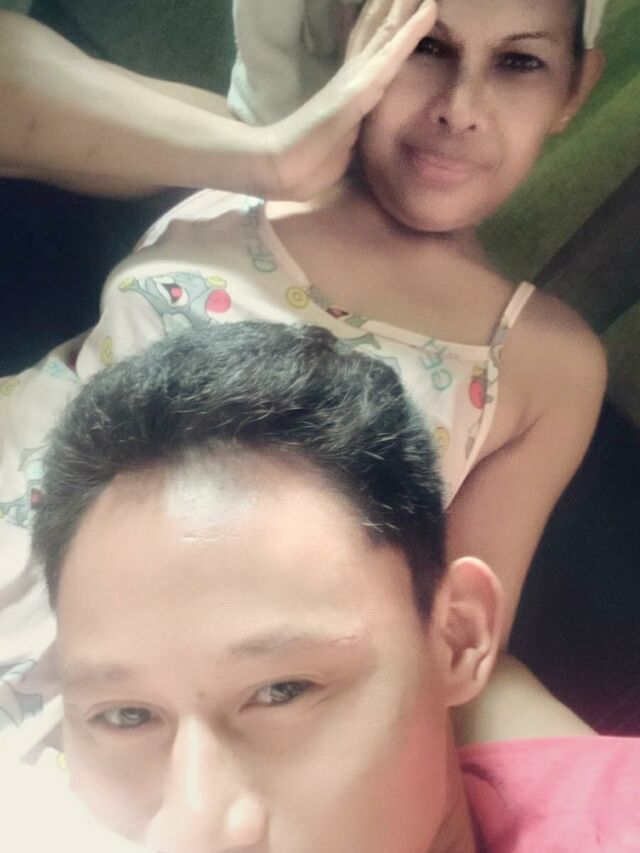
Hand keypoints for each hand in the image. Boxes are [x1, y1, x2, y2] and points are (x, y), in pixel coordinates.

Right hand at [260, 0, 437, 199]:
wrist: (280, 168)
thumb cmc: (307, 163)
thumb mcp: (341, 150)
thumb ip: (356, 142)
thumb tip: (371, 161)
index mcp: (349, 88)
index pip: (370, 46)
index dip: (388, 21)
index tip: (407, 2)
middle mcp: (352, 76)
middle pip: (378, 29)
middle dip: (396, 4)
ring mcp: (355, 80)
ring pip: (387, 32)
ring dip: (405, 6)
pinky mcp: (358, 90)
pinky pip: (390, 56)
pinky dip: (411, 33)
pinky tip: (429, 10)